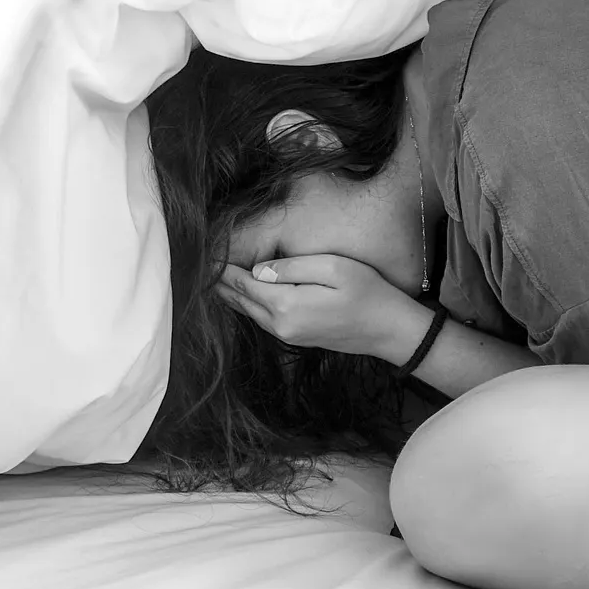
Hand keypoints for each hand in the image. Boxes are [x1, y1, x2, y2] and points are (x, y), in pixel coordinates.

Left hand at [214, 254, 425, 360]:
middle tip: (198, 261)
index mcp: (287, 305)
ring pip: (247, 311)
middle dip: (219, 280)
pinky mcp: (296, 337)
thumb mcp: (334, 268)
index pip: (242, 282)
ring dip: (231, 293)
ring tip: (213, 273)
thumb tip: (259, 269)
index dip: (221, 266)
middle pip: (239, 299)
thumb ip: (293, 267)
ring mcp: (288, 335)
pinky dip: (247, 302)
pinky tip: (241, 291)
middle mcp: (281, 325)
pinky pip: (261, 318)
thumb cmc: (369, 293)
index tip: (202, 251)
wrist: (389, 330)